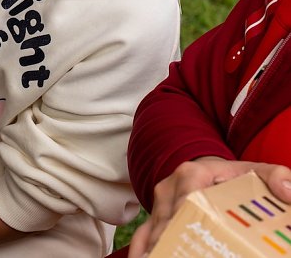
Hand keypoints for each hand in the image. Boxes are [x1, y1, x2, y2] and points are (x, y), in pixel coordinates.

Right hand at [128, 158, 290, 256]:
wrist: (205, 168)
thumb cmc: (231, 176)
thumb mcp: (255, 171)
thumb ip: (274, 176)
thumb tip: (288, 191)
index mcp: (191, 174)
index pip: (186, 200)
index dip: (184, 222)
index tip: (184, 241)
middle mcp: (169, 188)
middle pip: (166, 220)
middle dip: (168, 244)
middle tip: (172, 255)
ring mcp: (158, 203)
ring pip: (151, 230)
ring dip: (154, 249)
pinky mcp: (153, 215)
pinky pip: (143, 235)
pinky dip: (143, 249)